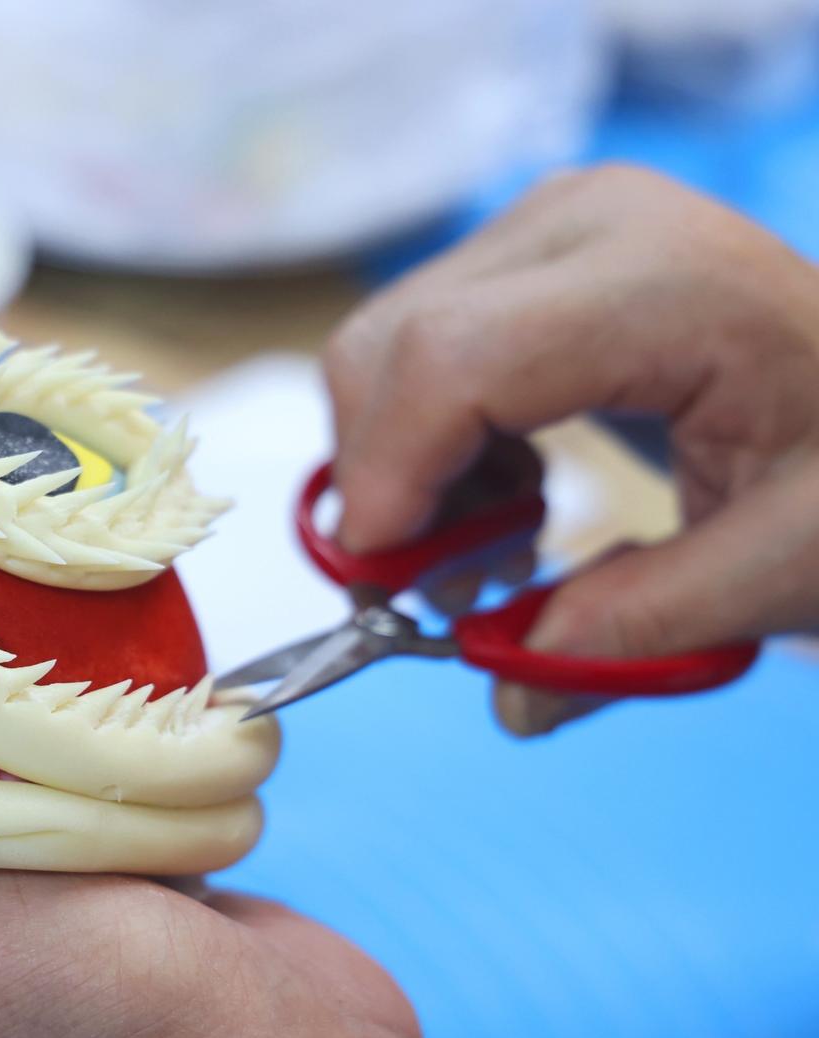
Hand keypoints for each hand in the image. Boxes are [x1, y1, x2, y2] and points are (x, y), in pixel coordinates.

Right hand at [323, 165, 818, 733]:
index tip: (386, 592)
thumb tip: (508, 692)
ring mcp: (546, 226)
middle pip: (390, 353)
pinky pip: (412, 350)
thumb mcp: (789, 562)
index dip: (389, 480)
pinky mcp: (525, 251)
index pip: (451, 360)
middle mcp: (584, 223)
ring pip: (381, 354)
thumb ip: (643, 627)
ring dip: (405, 474)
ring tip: (497, 549)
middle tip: (442, 594)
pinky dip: (428, 444)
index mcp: (666, 281)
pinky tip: (511, 492)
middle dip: (385, 490)